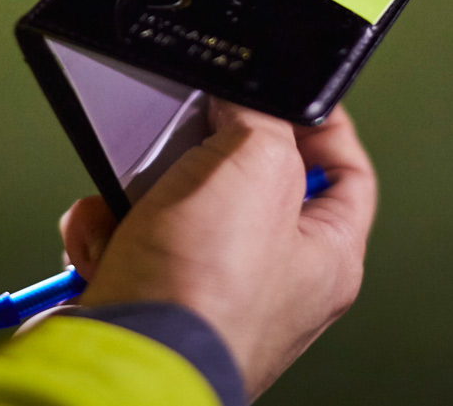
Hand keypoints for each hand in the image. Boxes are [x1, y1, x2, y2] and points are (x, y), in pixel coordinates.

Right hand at [59, 101, 376, 397]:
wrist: (120, 358)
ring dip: (140, 191)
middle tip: (188, 138)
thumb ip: (262, 118)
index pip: (346, 174)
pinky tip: (106, 243)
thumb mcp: (258, 165)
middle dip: (202, 155)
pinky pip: (125, 237)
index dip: (322, 125)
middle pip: (246, 181)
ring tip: (134, 198)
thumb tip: (240, 99)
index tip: (287, 93)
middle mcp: (272, 282)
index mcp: (326, 257)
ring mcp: (205, 292)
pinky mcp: (146, 297)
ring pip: (173, 204)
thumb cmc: (205, 292)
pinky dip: (106, 231)